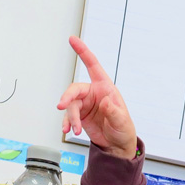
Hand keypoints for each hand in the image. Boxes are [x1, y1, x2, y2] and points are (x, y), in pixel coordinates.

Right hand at [58, 36, 137, 157]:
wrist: (116, 145)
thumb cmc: (123, 129)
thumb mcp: (122, 120)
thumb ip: (113, 111)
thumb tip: (105, 101)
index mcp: (105, 87)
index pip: (93, 65)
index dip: (83, 51)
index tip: (72, 39)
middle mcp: (93, 93)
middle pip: (74, 89)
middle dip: (67, 97)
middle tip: (61, 105)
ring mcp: (85, 104)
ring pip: (70, 105)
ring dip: (70, 118)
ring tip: (74, 130)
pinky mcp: (79, 115)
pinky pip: (68, 116)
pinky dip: (67, 123)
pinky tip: (69, 130)